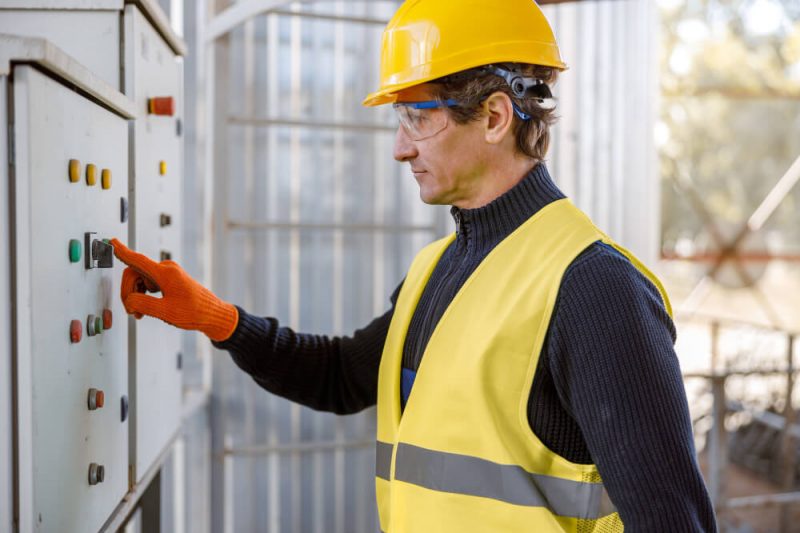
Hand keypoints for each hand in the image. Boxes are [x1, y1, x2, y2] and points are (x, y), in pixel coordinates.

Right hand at [110, 238, 238, 340]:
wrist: (213, 315)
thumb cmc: (194, 312)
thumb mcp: (165, 312)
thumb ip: (142, 304)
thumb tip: (129, 300)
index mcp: (165, 273)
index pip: (138, 260)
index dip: (122, 252)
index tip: (112, 241)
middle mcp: (166, 269)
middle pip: (134, 274)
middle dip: (129, 293)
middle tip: (132, 311)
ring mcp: (168, 274)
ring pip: (140, 280)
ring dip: (136, 296)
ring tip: (141, 313)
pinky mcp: (170, 280)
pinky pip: (148, 284)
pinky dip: (144, 296)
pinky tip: (147, 309)